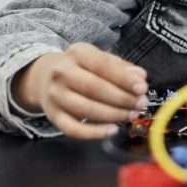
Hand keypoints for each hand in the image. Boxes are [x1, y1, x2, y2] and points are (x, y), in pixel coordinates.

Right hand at [11, 43, 147, 139]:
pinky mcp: (52, 116)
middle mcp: (62, 73)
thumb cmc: (82, 67)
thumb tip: (140, 78)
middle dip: (122, 98)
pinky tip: (112, 130)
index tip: (142, 88)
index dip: (124, 78)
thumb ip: (122, 67)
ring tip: (131, 115)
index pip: (102, 65)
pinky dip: (94, 133)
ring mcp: (55, 96)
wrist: (45, 77)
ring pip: (85, 109)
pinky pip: (72, 129)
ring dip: (113, 115)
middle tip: (141, 104)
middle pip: (94, 88)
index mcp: (78, 53)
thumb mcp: (101, 58)